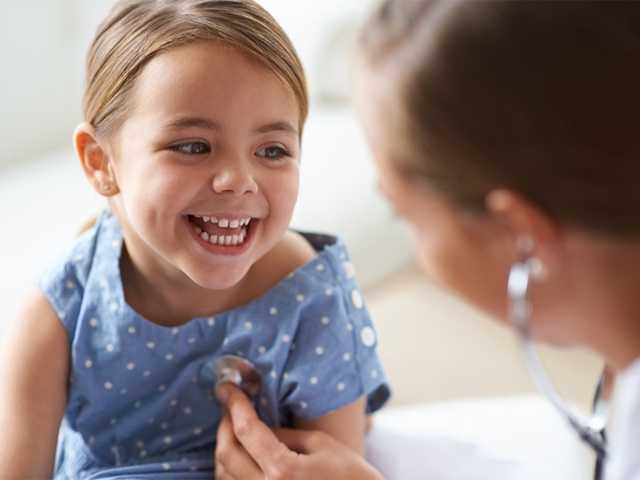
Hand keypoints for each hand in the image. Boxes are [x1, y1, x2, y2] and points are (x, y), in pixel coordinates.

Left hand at [215, 384, 382, 479]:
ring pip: (223, 474)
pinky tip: (241, 455)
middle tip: (231, 406)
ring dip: (225, 448)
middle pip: (226, 453)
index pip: (246, 430)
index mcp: (283, 471)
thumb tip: (257, 425)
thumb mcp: (320, 443)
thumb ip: (283, 433)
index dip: (234, 404)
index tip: (227, 387)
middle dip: (224, 424)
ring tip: (235, 428)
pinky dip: (230, 470)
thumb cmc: (350, 476)